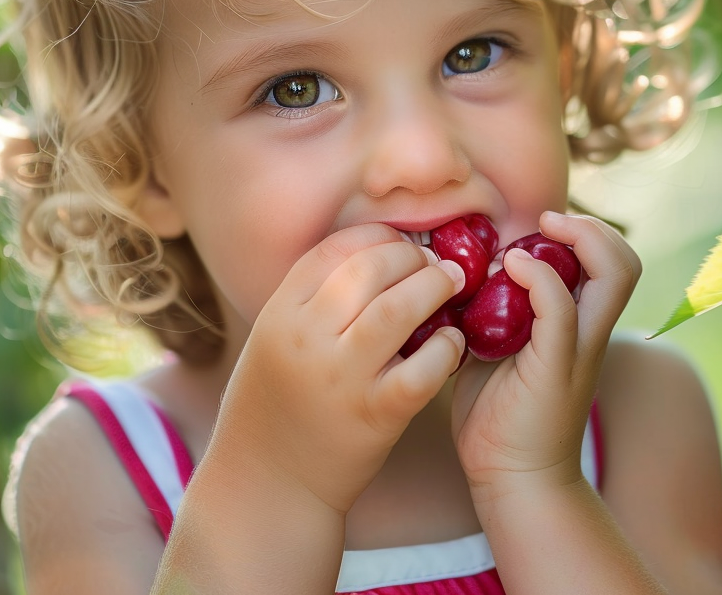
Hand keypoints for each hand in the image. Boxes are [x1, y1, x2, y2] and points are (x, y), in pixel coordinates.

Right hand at [216, 224, 465, 513]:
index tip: (400, 243)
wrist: (268, 485)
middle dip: (411, 256)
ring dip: (434, 286)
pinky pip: (424, 366)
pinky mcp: (376, 414)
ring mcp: (341, 377)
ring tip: (453, 284)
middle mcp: (306, 340)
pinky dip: (447, 347)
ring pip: (400, 307)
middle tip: (435, 263)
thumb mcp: (275, 341)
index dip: (377, 237)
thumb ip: (313, 300)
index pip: (334, 250)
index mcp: (279, 315)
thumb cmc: (278, 404)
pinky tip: (454, 342)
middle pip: (370, 268)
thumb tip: (371, 250)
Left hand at [451, 212, 639, 497]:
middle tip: (549, 222)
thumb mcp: (497, 349)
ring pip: (615, 274)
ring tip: (538, 236)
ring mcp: (581, 347)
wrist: (510, 478)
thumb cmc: (498, 415)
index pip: (613, 264)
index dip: (588, 233)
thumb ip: (496, 311)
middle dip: (592, 228)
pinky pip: (560, 305)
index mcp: (582, 326)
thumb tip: (465, 272)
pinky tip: (510, 268)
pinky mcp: (557, 364)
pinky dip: (539, 275)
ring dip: (579, 240)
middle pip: (626, 262)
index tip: (544, 225)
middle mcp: (592, 333)